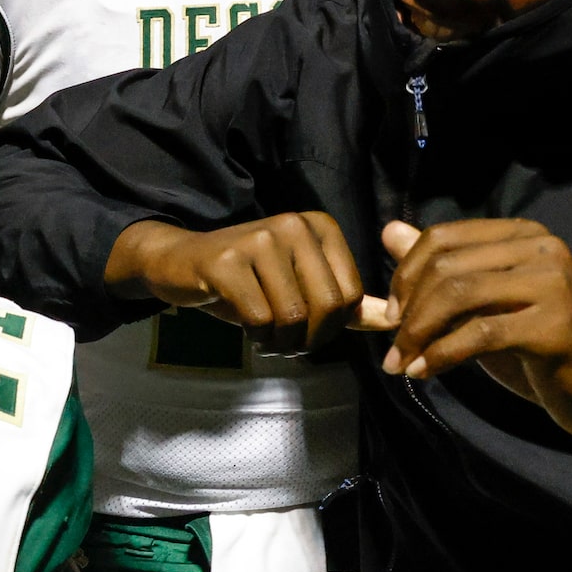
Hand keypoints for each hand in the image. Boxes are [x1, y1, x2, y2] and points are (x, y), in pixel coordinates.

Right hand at [105, 214, 363, 351]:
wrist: (181, 262)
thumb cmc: (246, 278)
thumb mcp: (299, 286)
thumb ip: (344, 303)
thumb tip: (390, 321)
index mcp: (319, 227)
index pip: (351, 294)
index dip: (334, 329)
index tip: (310, 335)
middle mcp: (293, 225)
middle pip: (327, 306)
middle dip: (312, 340)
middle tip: (290, 346)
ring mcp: (259, 240)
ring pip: (293, 316)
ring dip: (283, 343)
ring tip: (269, 342)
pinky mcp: (226, 262)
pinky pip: (259, 318)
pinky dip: (259, 338)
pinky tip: (251, 335)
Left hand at [358, 218, 571, 437]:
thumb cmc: (533, 338)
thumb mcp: (481, 300)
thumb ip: (440, 266)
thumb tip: (389, 232)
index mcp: (521, 233)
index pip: (443, 237)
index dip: (405, 275)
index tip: (389, 314)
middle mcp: (541, 248)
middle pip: (446, 266)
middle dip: (408, 310)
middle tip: (394, 346)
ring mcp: (553, 283)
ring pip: (459, 295)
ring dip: (418, 334)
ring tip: (401, 362)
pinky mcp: (556, 324)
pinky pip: (479, 334)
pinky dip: (441, 355)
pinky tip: (424, 371)